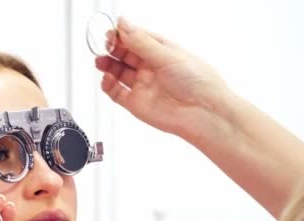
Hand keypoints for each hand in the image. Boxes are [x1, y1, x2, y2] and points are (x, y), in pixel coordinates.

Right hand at [96, 17, 232, 142]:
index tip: (112, 32)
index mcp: (162, 51)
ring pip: (118, 72)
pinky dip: (108, 85)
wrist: (203, 114)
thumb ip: (141, 42)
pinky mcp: (136, 103)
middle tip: (105, 45)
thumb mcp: (167, 56)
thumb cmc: (198, 83)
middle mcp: (151, 67)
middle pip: (125, 54)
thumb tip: (124, 24)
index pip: (137, 38)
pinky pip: (116, 92)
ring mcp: (143, 85)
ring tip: (100, 61)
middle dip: (113, 48)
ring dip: (107, 64)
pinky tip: (108, 78)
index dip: (123, 34)